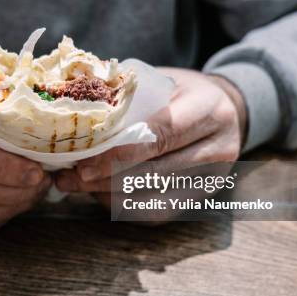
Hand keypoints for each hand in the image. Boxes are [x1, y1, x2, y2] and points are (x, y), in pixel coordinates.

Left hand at [56, 67, 245, 208]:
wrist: (223, 111)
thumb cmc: (181, 92)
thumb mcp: (162, 82)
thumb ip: (129, 98)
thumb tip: (77, 112)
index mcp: (209, 111)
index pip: (161, 135)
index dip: (120, 152)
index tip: (84, 161)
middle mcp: (219, 149)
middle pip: (156, 172)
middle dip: (108, 177)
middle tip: (73, 176)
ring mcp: (214, 180)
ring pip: (155, 200)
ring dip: (110, 196)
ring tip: (78, 185)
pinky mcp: (201, 200)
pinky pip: (157, 214)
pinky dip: (123, 207)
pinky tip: (99, 194)